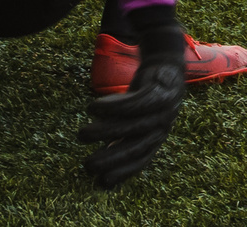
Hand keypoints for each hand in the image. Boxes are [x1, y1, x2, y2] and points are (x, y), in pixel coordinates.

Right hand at [78, 46, 185, 186]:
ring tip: (82, 135)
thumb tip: (101, 165)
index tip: (101, 182)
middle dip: (112, 158)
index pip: (141, 159)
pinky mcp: (158, 88)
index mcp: (156, 137)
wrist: (165, 64)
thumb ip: (120, 139)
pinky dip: (113, 106)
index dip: (122, 172)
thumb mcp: (134, 121)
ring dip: (105, 131)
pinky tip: (93, 108)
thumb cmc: (145, 98)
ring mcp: (163, 108)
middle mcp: (162, 125)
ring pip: (132, 123)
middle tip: (87, 166)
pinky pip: (134, 100)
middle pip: (136, 145)